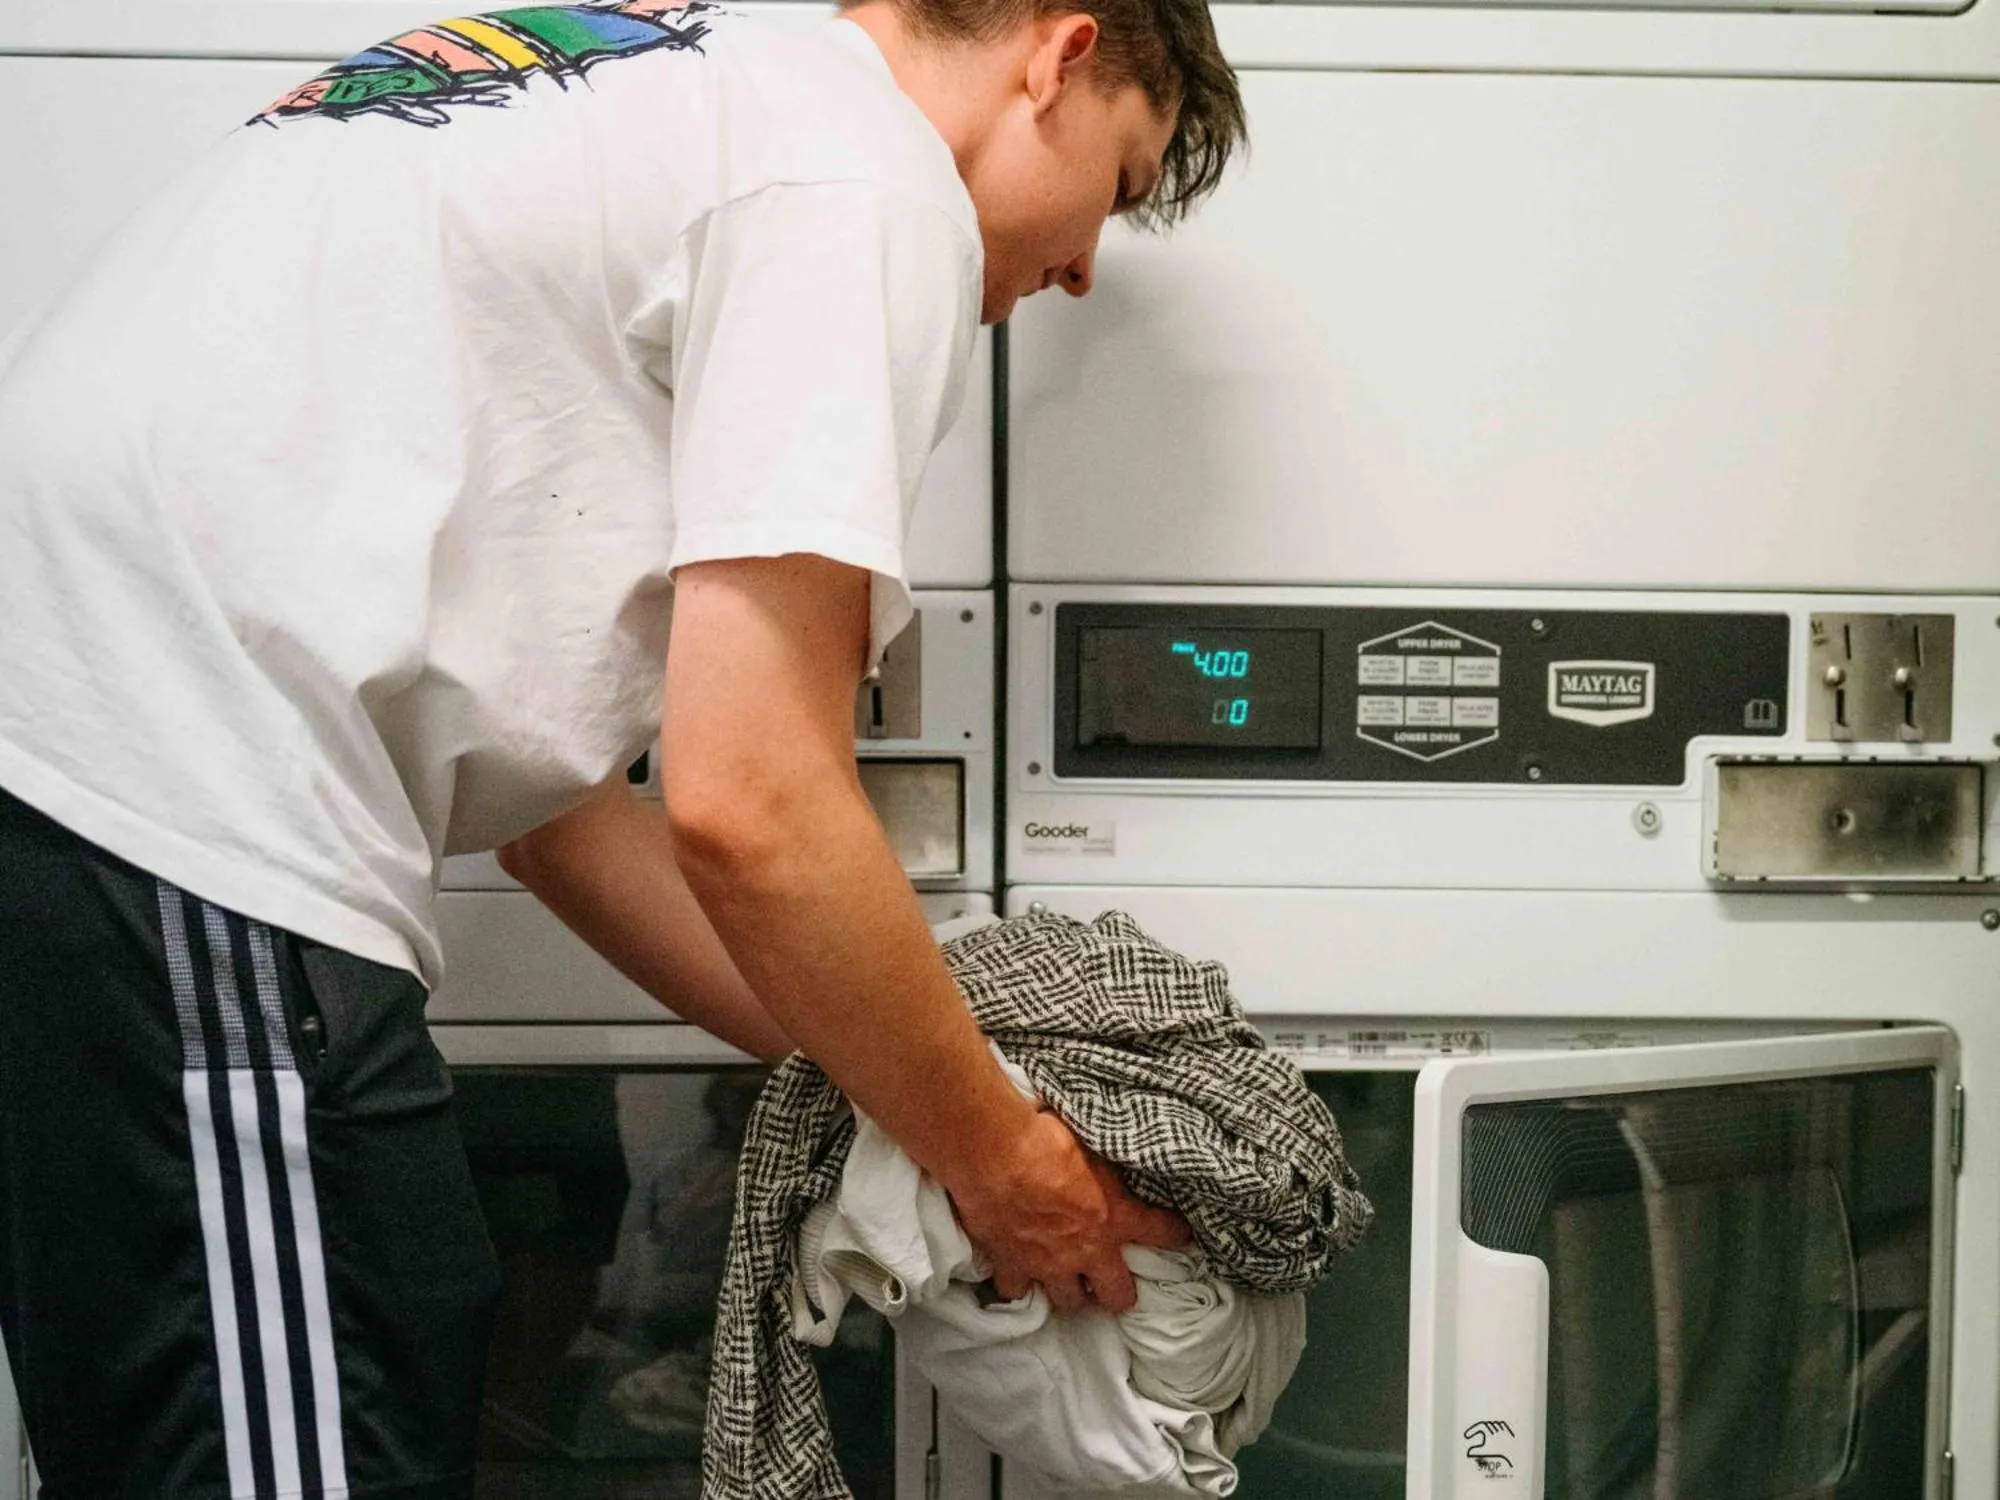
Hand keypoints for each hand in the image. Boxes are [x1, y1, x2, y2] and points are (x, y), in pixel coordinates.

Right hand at [946, 1108, 1189, 1314]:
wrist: (993, 1152)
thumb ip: (1105, 1159)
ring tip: (1068, 1280)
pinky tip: (1017, 1274)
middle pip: (1116, 1294)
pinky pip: (1016, 1290)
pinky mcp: (1011, 1265)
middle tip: (1113, 1281)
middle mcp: (1087, 1249)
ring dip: (1070, 1292)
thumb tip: (1114, 1140)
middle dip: (1118, 1292)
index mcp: (1114, 1216)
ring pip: (1069, 1300)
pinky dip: (1017, 1284)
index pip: (1161, 1231)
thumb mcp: (1090, 1141)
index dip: (1174, 1234)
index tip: (1180, 1235)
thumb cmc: (1044, 1136)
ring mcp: (1048, 1263)